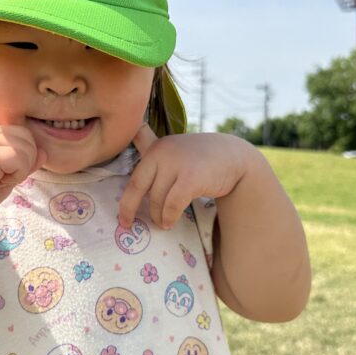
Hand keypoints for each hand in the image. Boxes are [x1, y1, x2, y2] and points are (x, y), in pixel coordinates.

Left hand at [118, 125, 253, 229]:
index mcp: (156, 148)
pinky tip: (170, 222)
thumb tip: (134, 130)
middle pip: (139, 188)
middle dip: (130, 209)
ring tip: (162, 223)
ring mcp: (177, 164)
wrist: (234, 157)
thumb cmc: (199, 156)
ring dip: (157, 216)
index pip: (134, 177)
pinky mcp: (192, 178)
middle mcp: (163, 152)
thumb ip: (150, 142)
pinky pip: (173, 204)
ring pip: (157, 199)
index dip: (124, 200)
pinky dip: (170, 216)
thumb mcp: (172, 147)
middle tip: (128, 224)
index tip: (121, 218)